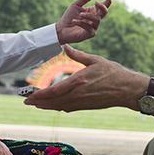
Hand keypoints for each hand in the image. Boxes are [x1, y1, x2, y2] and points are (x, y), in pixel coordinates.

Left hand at [24, 44, 142, 111]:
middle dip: (38, 102)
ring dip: (46, 106)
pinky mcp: (87, 106)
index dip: (39, 95)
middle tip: (26, 101)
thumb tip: (65, 46)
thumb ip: (78, 55)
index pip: (53, 90)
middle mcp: (78, 94)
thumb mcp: (95, 60)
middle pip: (53, 101)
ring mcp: (82, 102)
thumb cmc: (114, 73)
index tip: (28, 96)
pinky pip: (68, 108)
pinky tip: (53, 105)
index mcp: (78, 81)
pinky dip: (58, 107)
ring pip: (59, 106)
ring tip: (36, 104)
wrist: (128, 89)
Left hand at [56, 0, 111, 44]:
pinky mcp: (89, 34)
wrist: (62, 28)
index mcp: (92, 11)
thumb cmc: (69, 16)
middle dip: (102, 7)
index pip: (102, 7)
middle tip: (96, 2)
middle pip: (104, 13)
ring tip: (80, 14)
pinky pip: (89, 28)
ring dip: (89, 16)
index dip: (107, 2)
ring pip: (97, 20)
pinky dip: (82, 23)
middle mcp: (94, 19)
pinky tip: (74, 21)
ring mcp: (93, 27)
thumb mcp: (76, 5)